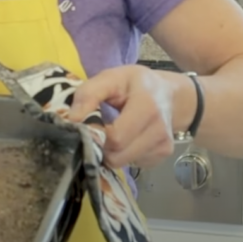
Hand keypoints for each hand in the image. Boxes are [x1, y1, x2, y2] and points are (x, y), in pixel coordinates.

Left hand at [67, 65, 183, 169]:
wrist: (170, 95)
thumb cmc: (135, 84)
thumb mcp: (111, 77)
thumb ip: (89, 93)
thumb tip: (72, 119)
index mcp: (147, 107)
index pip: (115, 138)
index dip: (96, 135)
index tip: (89, 124)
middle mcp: (159, 131)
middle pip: (117, 156)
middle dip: (100, 146)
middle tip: (97, 130)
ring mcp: (163, 147)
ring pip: (123, 163)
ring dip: (111, 152)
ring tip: (112, 132)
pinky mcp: (162, 157)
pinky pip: (133, 164)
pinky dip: (123, 154)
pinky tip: (126, 138)